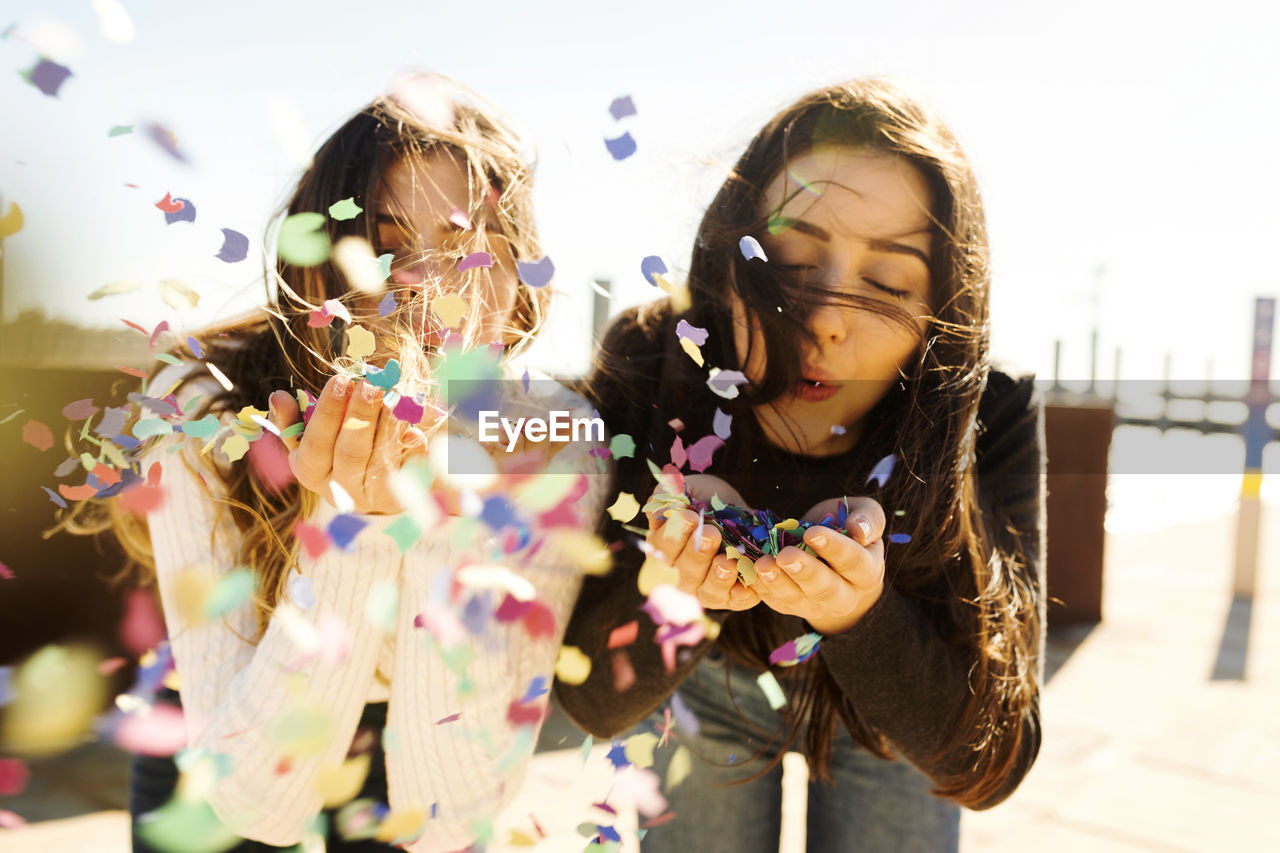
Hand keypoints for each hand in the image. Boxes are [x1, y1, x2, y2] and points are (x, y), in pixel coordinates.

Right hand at [268, 374, 426, 514]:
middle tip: (371, 384)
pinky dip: (414, 451)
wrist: (372, 491)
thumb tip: (278, 397)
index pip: (316, 444)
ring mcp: (374, 496)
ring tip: (394, 394)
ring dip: (389, 425)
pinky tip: (415, 428)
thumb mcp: (307, 442)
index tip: (340, 380)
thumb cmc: (334, 454)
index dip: (327, 412)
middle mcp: (342, 489)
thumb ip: (292, 420)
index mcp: (312, 473)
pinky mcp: (405, 496)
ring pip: (381, 459)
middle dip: (360, 415)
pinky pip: (411, 473)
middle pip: (350, 452)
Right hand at [645, 481, 759, 612]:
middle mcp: (683, 574)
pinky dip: (741, 593)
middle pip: (685, 572)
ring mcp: (708, 589)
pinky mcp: (733, 597)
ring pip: (708, 592)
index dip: (673, 536)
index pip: (662, 549)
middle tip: (711, 534)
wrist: (747, 518)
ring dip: (717, 577)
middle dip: (697, 553)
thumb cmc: (712, 504)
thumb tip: (664, 497)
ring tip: (727, 561)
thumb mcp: (694, 489)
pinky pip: (736, 600)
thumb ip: (673, 491)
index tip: (689, 517)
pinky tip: (747, 583)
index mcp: (667, 550)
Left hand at [749, 496, 886, 634]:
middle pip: (826, 589)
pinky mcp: (790, 606)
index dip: (834, 548)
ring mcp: (815, 606)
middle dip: (804, 572)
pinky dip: (760, 586)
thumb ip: (868, 519)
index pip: (854, 563)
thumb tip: (859, 530)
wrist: (828, 555)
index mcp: (867, 573)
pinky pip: (774, 600)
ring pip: (796, 599)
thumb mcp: (864, 514)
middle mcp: (844, 596)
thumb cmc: (846, 527)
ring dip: (777, 583)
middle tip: (785, 556)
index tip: (813, 533)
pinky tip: (748, 571)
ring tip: (762, 565)